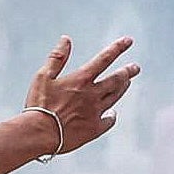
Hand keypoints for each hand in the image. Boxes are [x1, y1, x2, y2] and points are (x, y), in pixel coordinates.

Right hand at [22, 36, 138, 153]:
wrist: (39, 133)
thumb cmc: (39, 104)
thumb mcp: (43, 76)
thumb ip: (57, 57)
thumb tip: (66, 39)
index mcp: (81, 80)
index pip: (104, 59)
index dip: (117, 48)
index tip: (128, 40)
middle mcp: (93, 94)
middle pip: (116, 80)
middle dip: (127, 72)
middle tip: (135, 68)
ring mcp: (95, 112)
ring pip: (114, 97)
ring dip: (122, 88)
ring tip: (127, 83)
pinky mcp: (94, 129)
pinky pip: (108, 120)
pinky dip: (112, 115)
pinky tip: (112, 113)